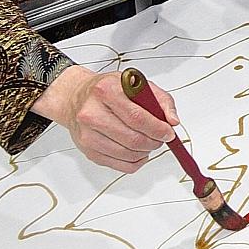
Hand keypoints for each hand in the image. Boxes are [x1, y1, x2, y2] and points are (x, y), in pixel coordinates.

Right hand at [31, 65, 176, 172]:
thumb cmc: (108, 89)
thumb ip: (161, 99)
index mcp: (106, 91)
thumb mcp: (137, 83)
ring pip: (126, 154)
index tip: (168, 133)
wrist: (76, 97)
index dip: (157, 129)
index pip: (137, 117)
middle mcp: (92, 113)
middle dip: (154, 142)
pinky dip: (134, 162)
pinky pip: (117, 164)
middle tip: (161, 139)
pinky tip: (139, 153)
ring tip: (150, 143)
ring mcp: (87, 134)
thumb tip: (173, 121)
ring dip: (145, 152)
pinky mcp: (87, 150)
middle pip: (132, 138)